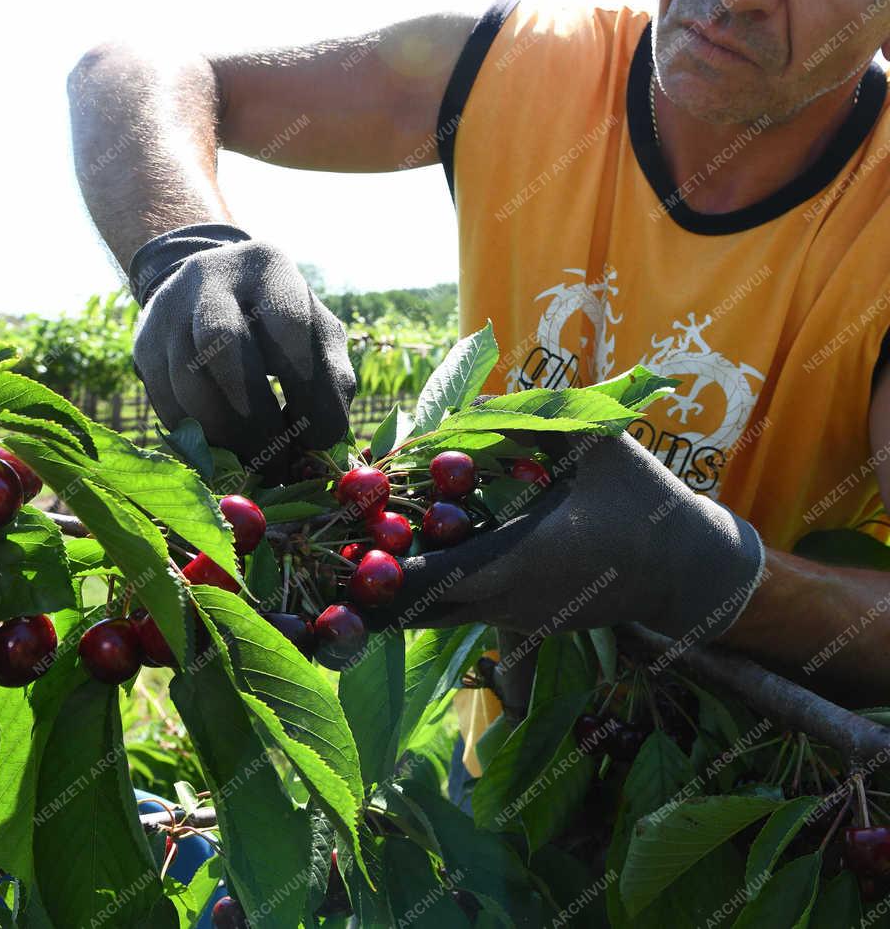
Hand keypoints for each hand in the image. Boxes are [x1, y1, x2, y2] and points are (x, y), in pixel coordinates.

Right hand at [128, 223, 355, 477]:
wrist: (210, 289)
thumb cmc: (280, 321)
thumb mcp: (316, 331)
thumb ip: (331, 376)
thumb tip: (326, 441)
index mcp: (268, 266)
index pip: (288, 325)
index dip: (307, 387)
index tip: (320, 437)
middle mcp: (210, 277)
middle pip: (222, 344)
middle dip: (255, 415)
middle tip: (279, 464)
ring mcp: (168, 310)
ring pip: (187, 379)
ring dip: (224, 435)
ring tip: (254, 467)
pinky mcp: (143, 345)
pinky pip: (165, 403)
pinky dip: (197, 438)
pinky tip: (224, 455)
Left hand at [389, 427, 765, 645]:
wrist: (688, 568)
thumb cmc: (643, 500)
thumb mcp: (594, 444)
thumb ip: (529, 420)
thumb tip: (465, 405)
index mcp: (527, 558)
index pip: (441, 576)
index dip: (391, 568)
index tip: (352, 542)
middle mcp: (513, 600)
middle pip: (425, 609)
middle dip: (382, 584)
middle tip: (340, 549)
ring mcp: (518, 619)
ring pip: (441, 615)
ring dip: (404, 590)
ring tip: (365, 554)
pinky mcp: (525, 624)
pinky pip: (466, 612)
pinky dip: (435, 592)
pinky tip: (417, 559)